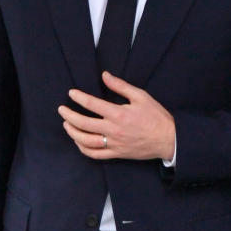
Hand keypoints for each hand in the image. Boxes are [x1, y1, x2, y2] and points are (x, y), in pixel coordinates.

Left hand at [58, 71, 175, 160]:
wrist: (169, 139)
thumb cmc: (156, 116)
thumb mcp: (141, 96)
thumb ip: (120, 86)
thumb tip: (105, 75)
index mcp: (118, 114)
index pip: (91, 104)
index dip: (78, 98)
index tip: (71, 93)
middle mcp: (113, 130)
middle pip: (83, 124)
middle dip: (69, 116)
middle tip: (61, 110)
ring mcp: (114, 144)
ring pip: (85, 141)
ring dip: (73, 133)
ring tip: (66, 125)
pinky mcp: (117, 154)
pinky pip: (95, 154)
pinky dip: (83, 149)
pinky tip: (79, 141)